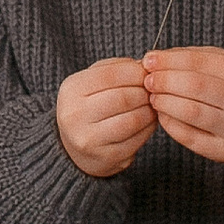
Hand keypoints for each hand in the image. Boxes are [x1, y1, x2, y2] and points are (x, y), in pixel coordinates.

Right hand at [56, 58, 153, 178]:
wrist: (72, 148)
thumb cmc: (89, 107)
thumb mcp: (92, 81)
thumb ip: (116, 68)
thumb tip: (145, 66)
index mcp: (72, 90)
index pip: (110, 75)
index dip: (135, 73)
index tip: (146, 74)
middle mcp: (75, 115)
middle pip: (124, 98)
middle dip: (145, 93)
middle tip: (152, 91)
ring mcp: (89, 139)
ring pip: (133, 120)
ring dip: (149, 111)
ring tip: (151, 106)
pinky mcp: (106, 158)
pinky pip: (137, 140)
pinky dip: (148, 128)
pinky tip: (147, 122)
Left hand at [142, 46, 223, 164]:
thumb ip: (192, 58)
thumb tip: (154, 60)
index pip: (199, 63)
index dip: (169, 61)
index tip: (149, 60)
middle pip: (194, 87)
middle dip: (164, 81)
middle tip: (148, 80)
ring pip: (191, 113)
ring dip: (164, 102)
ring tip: (154, 96)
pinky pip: (189, 138)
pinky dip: (170, 124)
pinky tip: (163, 115)